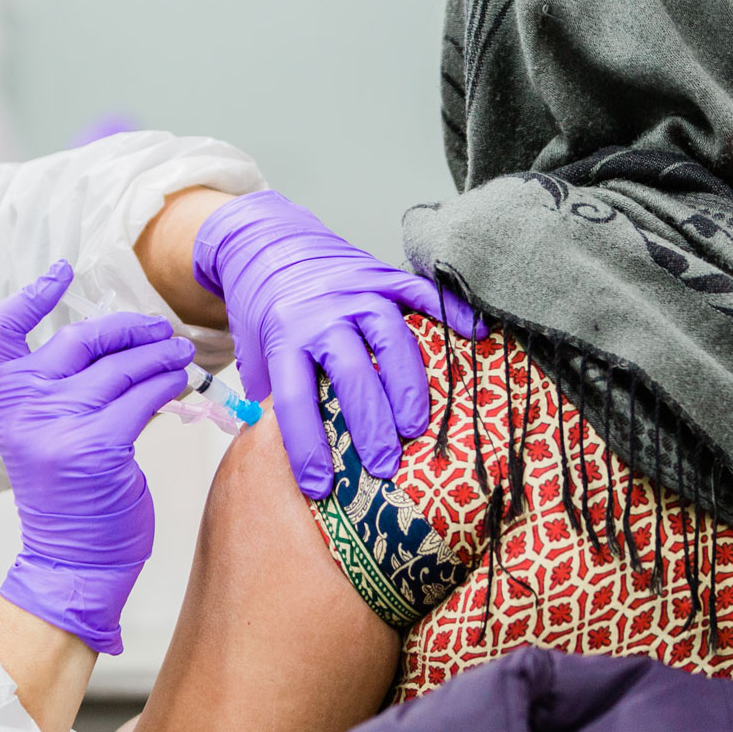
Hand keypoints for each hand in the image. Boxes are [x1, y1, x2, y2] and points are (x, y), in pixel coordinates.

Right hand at [0, 261, 193, 654]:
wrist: (73, 560)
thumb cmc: (71, 495)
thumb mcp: (49, 433)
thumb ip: (68, 389)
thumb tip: (124, 342)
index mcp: (5, 400)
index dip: (27, 296)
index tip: (60, 272)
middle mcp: (25, 408)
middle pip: (80, 339)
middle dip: (128, 328)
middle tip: (160, 331)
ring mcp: (58, 426)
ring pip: (120, 368)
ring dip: (159, 355)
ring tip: (180, 355)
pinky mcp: (97, 446)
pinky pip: (141, 396)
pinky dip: (167, 383)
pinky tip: (180, 382)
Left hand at [192, 191, 484, 498]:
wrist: (268, 244)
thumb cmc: (266, 313)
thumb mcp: (256, 356)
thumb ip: (273, 398)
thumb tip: (285, 460)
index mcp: (284, 337)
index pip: (294, 398)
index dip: (307, 446)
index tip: (321, 487)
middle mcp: (322, 313)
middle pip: (350, 371)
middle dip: (369, 423)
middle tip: (384, 465)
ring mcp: (356, 291)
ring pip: (389, 336)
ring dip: (406, 383)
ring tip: (417, 425)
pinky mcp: (381, 274)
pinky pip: (419, 292)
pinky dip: (450, 312)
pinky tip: (476, 334)